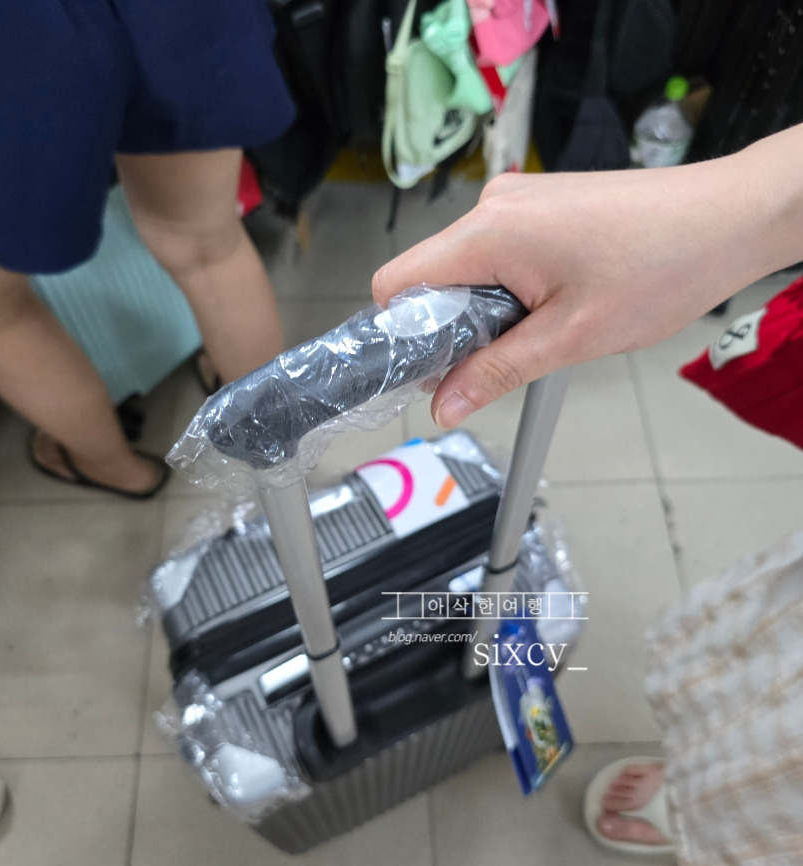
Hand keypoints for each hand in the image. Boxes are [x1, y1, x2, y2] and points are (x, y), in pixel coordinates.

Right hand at [372, 129, 802, 427]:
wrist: (730, 217)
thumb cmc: (664, 264)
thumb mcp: (570, 338)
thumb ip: (496, 372)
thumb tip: (446, 404)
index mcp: (489, 231)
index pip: (396, 282)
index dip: (399, 332)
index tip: (427, 369)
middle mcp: (494, 205)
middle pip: (429, 277)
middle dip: (450, 327)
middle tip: (499, 357)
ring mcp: (517, 199)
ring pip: (464, 267)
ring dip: (485, 308)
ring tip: (541, 324)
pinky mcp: (538, 204)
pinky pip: (495, 251)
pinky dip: (507, 286)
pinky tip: (553, 300)